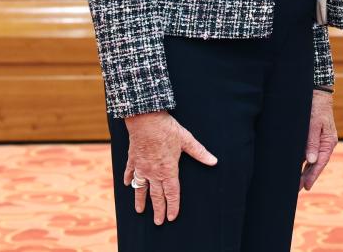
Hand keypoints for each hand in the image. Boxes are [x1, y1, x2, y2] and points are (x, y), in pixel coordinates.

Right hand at [123, 110, 216, 224]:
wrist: (146, 120)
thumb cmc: (168, 129)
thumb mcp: (187, 140)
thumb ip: (200, 152)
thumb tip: (214, 161)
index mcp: (168, 169)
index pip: (172, 193)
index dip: (173, 206)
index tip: (172, 217)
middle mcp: (154, 172)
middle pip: (156, 195)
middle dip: (158, 210)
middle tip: (158, 222)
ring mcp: (141, 167)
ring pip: (141, 188)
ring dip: (141, 200)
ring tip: (140, 211)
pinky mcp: (133, 160)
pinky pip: (130, 173)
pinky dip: (129, 179)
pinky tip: (128, 184)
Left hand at [301, 90, 337, 190]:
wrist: (317, 92)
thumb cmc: (315, 107)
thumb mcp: (313, 124)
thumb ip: (312, 142)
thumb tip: (311, 160)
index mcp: (329, 142)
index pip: (320, 163)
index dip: (313, 175)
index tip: (306, 186)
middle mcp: (326, 143)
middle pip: (316, 164)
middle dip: (307, 177)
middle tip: (296, 189)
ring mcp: (320, 141)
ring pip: (312, 160)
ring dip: (304, 171)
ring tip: (295, 183)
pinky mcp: (314, 137)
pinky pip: (309, 153)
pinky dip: (303, 161)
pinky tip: (295, 168)